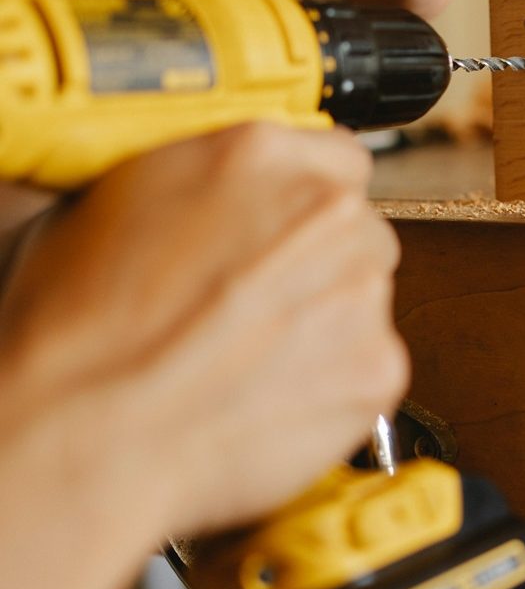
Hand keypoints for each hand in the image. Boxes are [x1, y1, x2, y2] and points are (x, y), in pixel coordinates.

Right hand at [0, 123, 407, 588]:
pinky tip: (274, 394)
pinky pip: (372, 363)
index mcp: (262, 155)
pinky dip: (337, 380)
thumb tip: (218, 196)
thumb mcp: (115, 204)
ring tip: (255, 355)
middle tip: (259, 302)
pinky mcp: (378, 364)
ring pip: (366, 295)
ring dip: (329, 320)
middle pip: (357, 229)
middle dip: (319, 262)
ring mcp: (361, 288)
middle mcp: (326, 212)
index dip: (309, 199)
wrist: (95, 433)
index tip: (291, 227)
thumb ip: (200, 183)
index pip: (337, 158)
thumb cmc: (82, 332)